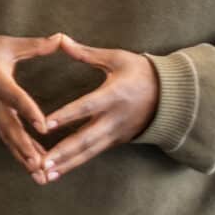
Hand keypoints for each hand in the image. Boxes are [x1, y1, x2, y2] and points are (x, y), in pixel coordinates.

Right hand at [0, 34, 63, 182]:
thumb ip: (34, 46)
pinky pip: (9, 141)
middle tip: (38, 163)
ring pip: (8, 140)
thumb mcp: (6, 46)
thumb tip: (61, 38)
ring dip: (24, 158)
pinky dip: (22, 155)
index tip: (44, 127)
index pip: (14, 97)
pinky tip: (38, 168)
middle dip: (24, 147)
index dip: (28, 111)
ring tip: (40, 174)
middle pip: (9, 127)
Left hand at [35, 35, 159, 178]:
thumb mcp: (117, 58)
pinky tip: (57, 172)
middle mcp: (114, 118)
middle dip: (63, 152)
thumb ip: (86, 53)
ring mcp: (116, 133)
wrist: (173, 96)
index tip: (46, 124)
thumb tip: (60, 39)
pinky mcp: (116, 141)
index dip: (66, 116)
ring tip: (44, 175)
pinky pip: (92, 154)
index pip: (86, 107)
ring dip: (67, 164)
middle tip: (42, 163)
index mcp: (113, 95)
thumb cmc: (141, 72)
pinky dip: (75, 163)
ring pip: (88, 152)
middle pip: (86, 138)